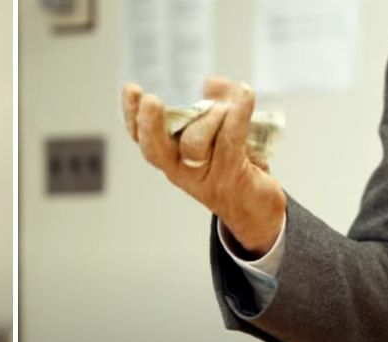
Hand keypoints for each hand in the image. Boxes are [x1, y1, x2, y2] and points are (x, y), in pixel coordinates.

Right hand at [121, 77, 285, 255]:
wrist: (257, 212)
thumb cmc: (236, 169)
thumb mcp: (221, 134)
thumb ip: (215, 104)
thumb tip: (210, 83)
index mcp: (171, 159)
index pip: (143, 139)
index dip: (132, 116)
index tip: (130, 89)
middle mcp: (181, 170)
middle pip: (155, 150)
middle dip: (150, 125)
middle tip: (151, 100)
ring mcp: (205, 176)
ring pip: (194, 143)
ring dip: (213, 115)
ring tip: (232, 102)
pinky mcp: (231, 176)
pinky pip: (230, 141)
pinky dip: (238, 115)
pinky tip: (245, 95)